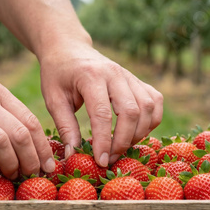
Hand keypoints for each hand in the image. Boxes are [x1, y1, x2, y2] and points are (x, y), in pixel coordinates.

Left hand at [39, 42, 163, 166]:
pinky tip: (135, 132)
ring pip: (148, 107)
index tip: (100, 161)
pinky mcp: (138, 80)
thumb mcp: (53, 99)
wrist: (69, 48)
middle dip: (123, 141)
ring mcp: (130, 75)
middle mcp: (115, 73)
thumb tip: (74, 154)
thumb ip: (65, 126)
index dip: (104, 141)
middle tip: (109, 158)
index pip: (102, 114)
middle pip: (131, 112)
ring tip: (120, 147)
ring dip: (138, 133)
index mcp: (90, 76)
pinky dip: (151, 121)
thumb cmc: (58, 75)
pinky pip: (155, 101)